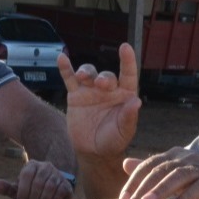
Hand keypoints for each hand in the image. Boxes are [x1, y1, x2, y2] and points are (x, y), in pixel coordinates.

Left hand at [0, 160, 74, 198]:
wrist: (52, 191)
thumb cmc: (32, 191)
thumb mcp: (19, 189)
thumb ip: (6, 188)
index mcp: (32, 165)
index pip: (26, 175)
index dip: (22, 190)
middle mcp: (46, 166)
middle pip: (38, 182)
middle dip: (33, 196)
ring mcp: (57, 174)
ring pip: (49, 187)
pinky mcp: (66, 184)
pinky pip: (60, 192)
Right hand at [58, 43, 141, 157]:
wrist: (93, 151)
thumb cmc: (113, 140)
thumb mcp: (123, 132)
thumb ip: (129, 117)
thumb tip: (136, 101)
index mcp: (124, 96)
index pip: (128, 75)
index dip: (127, 61)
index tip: (125, 47)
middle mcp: (108, 90)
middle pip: (106, 76)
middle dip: (104, 78)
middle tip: (100, 84)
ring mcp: (91, 91)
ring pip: (89, 73)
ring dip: (86, 71)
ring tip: (82, 76)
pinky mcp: (76, 96)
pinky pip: (70, 79)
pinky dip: (66, 69)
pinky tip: (61, 58)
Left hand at [119, 148, 198, 198]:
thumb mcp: (175, 176)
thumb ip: (152, 170)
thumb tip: (125, 163)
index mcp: (174, 156)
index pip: (148, 166)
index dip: (133, 182)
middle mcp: (186, 158)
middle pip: (159, 171)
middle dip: (142, 189)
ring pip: (177, 177)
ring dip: (160, 191)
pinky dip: (187, 197)